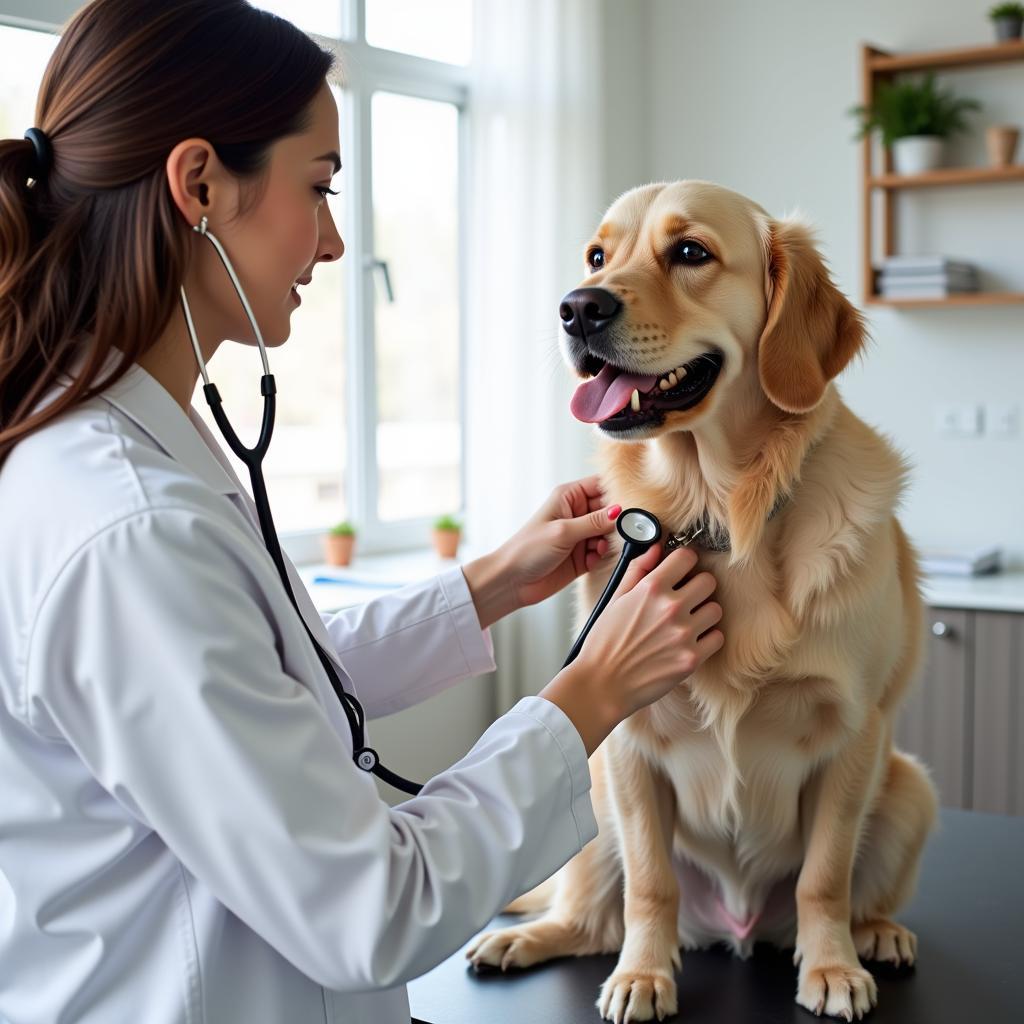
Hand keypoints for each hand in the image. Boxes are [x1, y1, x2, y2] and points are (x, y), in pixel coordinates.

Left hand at [495, 475, 620, 610]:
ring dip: (607, 540)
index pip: (600, 485)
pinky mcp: (582, 556)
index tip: (629, 502)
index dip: (616, 491)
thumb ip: (594, 522)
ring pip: (608, 532)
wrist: (512, 581)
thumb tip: (619, 511)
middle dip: (616, 520)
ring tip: (596, 548)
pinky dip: (600, 555)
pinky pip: (601, 552)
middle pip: (608, 509)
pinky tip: (589, 560)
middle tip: (619, 529)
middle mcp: (576, 514)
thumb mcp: (563, 531)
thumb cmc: (527, 549)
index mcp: (568, 497)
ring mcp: (579, 535)